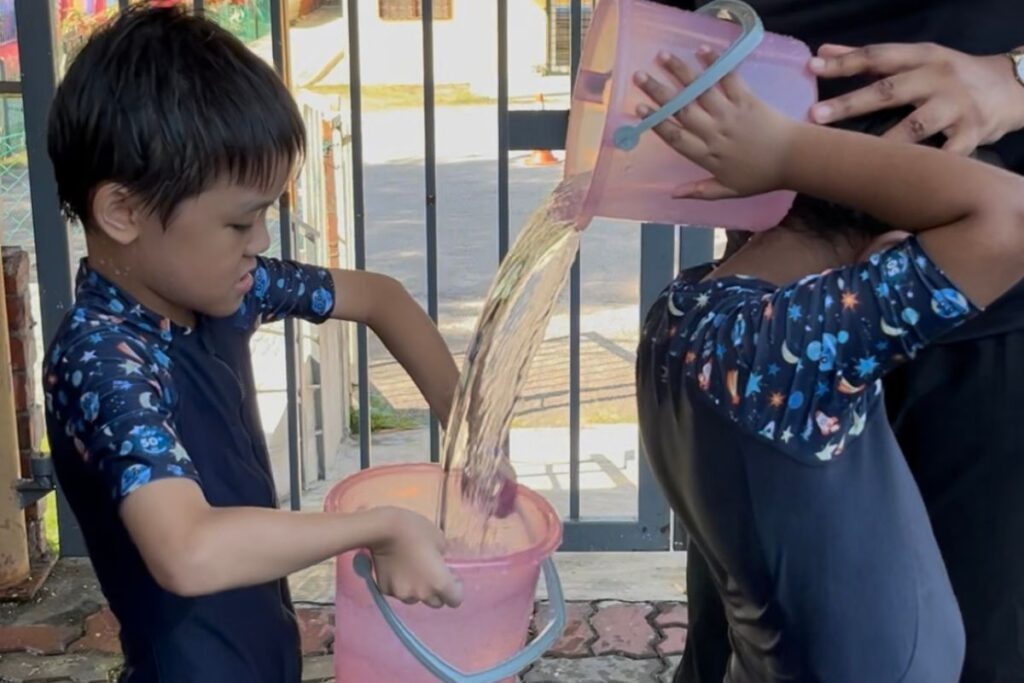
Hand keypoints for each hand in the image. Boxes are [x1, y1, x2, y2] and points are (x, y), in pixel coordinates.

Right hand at [368, 507, 462, 608]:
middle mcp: (422, 594)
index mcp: (439, 583)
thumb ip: (443, 558)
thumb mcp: (440, 540)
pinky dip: (400, 584)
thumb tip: (439, 565)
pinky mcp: (385, 590)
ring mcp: (402, 594)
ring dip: (417, 589)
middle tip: (431, 573)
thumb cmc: (417, 531)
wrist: (384, 529)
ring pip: (415, 598)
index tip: (451, 575)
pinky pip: (398, 592)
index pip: (455, 600)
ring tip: (412, 570)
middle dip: (436, 590)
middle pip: (435, 602)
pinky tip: (396, 568)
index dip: (455, 588)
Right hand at [633, 49, 797, 199]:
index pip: (676, 137)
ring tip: (662, 56)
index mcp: (708, 155)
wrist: (794, 159)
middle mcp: (715, 132)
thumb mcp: (728, 191)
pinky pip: (728, 79)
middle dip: (659, 92)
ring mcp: (731, 113)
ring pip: (700, 91)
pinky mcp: (747, 99)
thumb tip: (671, 195)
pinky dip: (715, 64)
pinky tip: (701, 51)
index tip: (639, 108)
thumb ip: (699, 191)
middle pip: (682, 110)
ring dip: (680, 72)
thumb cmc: (761, 177)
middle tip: (639, 76)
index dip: (656, 122)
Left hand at [809, 43, 1023, 154]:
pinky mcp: (971, 135)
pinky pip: (943, 156)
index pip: (878, 56)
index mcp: (922, 57)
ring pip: (914, 127)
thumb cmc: (952, 75)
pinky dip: (922, 168)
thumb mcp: (919, 58)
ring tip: (853, 155)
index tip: (812, 66)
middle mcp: (938, 79)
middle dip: (851, 103)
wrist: (1013, 88)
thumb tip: (823, 50)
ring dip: (882, 142)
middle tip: (816, 115)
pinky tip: (896, 180)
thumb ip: (872, 59)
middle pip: (889, 91)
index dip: (845, 61)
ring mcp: (956, 108)